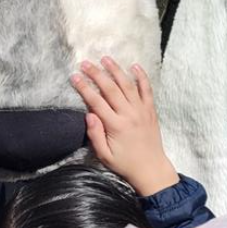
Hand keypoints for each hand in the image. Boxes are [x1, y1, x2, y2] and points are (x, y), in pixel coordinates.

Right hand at [71, 58, 178, 196]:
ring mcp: (141, 110)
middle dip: (96, 74)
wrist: (152, 169)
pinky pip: (147, 90)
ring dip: (116, 70)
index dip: (84, 88)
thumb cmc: (125, 164)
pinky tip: (134, 66)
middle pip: (110, 88)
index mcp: (115, 126)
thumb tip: (88, 114)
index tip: (74, 77)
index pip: (96, 101)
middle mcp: (129, 114)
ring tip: (105, 58)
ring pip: (127, 85)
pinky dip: (141, 77)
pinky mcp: (150, 110)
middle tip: (85, 63)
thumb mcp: (104, 155)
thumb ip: (95, 135)